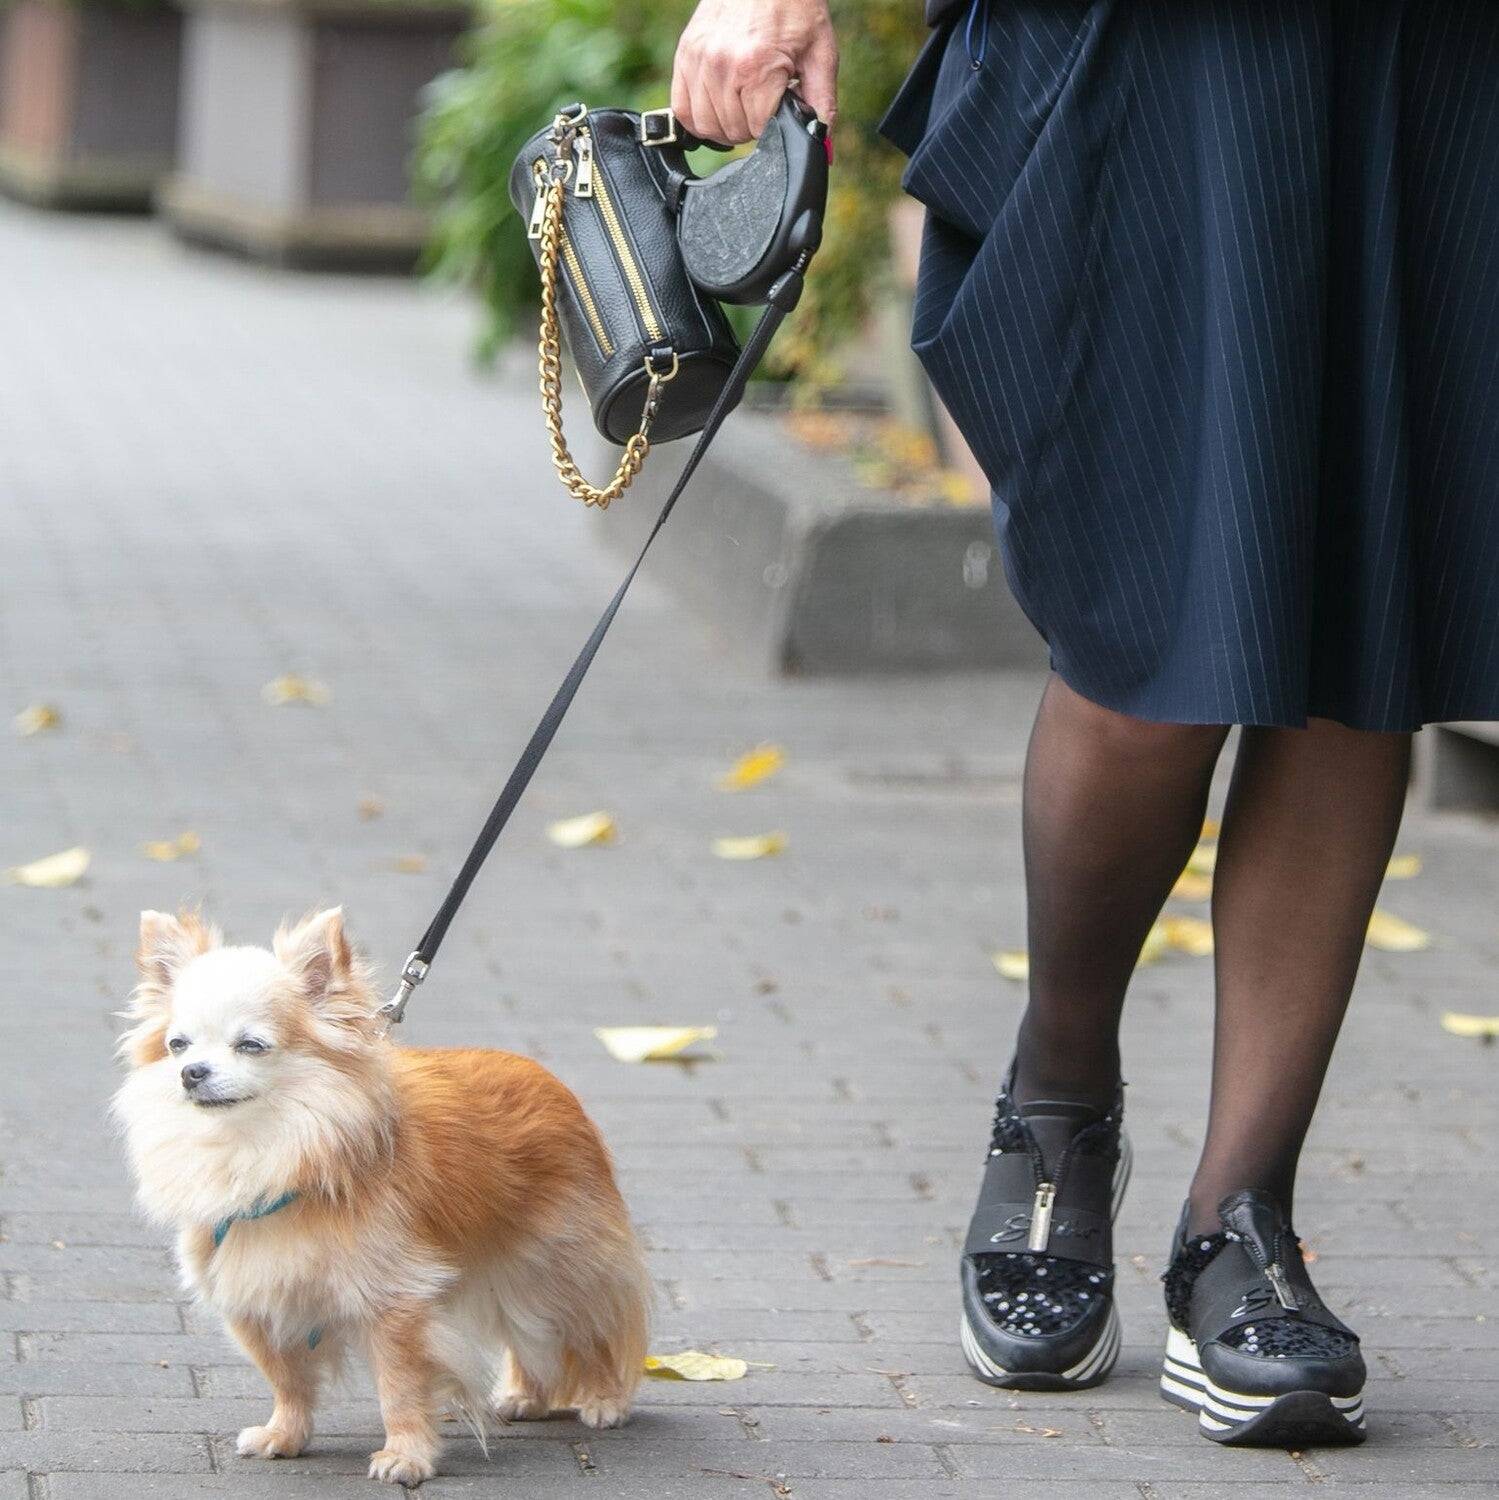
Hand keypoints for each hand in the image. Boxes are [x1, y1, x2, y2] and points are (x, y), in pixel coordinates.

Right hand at [671, 0, 837, 144]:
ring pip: (706, 126)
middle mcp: (722, 66)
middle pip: (732, 131)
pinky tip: (717, 106)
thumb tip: (821, 147)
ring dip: (725, 124)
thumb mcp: (820, 54)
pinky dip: (699, 117)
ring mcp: (699, 60)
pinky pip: (682, 109)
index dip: (773, 127)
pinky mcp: (685, 55)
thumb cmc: (794, 7)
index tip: (779, 106)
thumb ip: (822, 104)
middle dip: (751, 126)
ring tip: (742, 103)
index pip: (759, 130)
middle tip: (763, 100)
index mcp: (757, 68)